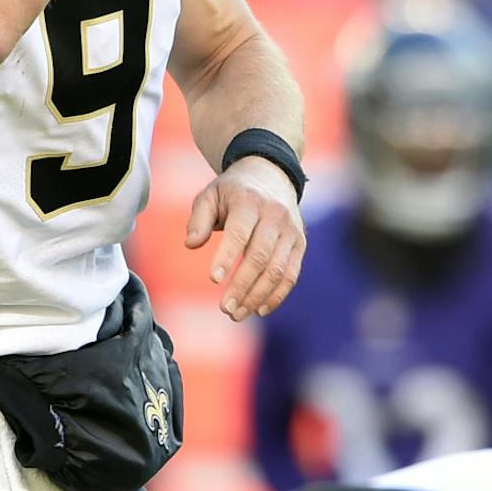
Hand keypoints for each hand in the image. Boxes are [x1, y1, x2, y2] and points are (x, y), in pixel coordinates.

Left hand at [184, 156, 304, 320]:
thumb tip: (191, 244)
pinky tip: (258, 310)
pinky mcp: (300, 244)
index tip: (213, 279)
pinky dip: (277, 296)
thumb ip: (199, 218)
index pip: (239, 232)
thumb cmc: (233, 192)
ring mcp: (291, 230)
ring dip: (257, 296)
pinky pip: (291, 274)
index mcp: (249, 201)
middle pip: (260, 256)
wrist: (272, 176)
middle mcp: (275, 215)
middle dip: (242, 286)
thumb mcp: (210, 195)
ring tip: (237, 314)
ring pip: (277, 270)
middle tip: (224, 308)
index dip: (227, 257)